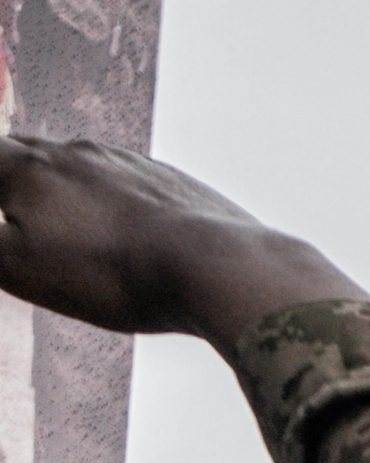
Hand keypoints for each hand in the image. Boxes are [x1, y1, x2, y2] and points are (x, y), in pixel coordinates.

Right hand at [0, 138, 367, 347]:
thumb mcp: (17, 265)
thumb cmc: (113, 271)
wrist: (216, 268)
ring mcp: (133, 164)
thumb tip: (1, 225)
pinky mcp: (177, 185)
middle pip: (30, 151)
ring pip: (84, 164)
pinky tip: (129, 228)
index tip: (4, 207)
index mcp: (30, 167)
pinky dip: (117, 200)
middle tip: (13, 200)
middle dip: (14, 174)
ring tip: (66, 218)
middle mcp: (80, 153)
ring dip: (66, 184)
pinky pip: (134, 184)